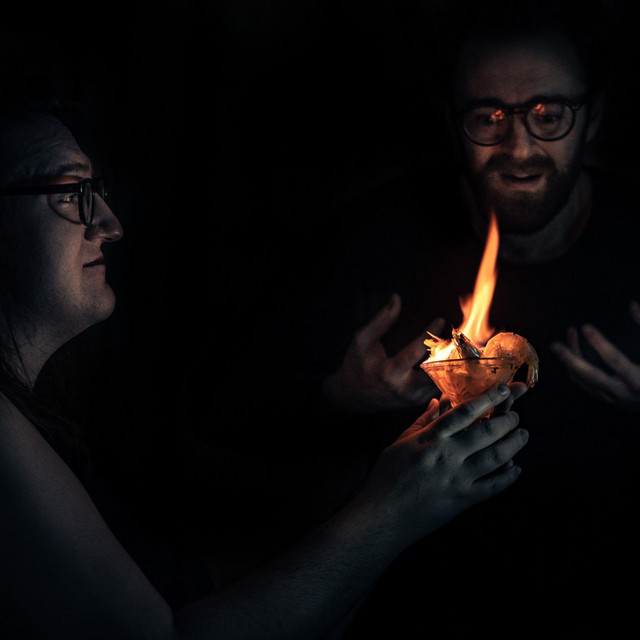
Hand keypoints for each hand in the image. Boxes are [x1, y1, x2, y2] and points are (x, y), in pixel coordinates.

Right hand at [323, 293, 445, 412]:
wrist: (352, 396)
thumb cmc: (357, 364)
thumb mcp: (363, 340)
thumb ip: (382, 320)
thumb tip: (397, 298)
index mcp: (390, 373)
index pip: (416, 352)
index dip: (430, 334)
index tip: (440, 319)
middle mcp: (405, 388)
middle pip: (437, 372)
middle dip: (450, 354)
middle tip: (457, 335)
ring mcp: (414, 398)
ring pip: (443, 380)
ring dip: (452, 362)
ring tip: (457, 343)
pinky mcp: (419, 401)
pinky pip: (440, 385)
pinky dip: (448, 370)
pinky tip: (451, 355)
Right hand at [360, 385, 527, 547]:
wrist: (382, 516)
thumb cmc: (386, 478)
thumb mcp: (400, 443)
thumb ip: (423, 422)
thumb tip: (438, 402)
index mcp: (430, 439)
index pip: (464, 412)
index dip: (486, 399)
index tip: (502, 390)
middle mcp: (447, 455)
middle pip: (486, 432)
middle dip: (506, 421)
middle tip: (517, 415)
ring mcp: (457, 479)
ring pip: (495, 457)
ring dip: (513, 445)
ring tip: (523, 435)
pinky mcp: (462, 500)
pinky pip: (493, 487)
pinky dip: (508, 477)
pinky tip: (516, 469)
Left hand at [551, 300, 639, 412]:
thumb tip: (632, 304)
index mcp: (639, 380)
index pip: (614, 360)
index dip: (599, 342)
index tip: (585, 326)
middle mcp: (624, 393)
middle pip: (590, 376)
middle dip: (570, 359)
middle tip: (554, 344)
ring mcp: (614, 399)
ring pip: (583, 381)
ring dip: (569, 362)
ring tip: (561, 343)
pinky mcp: (608, 400)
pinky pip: (584, 385)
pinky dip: (574, 371)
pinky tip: (570, 355)